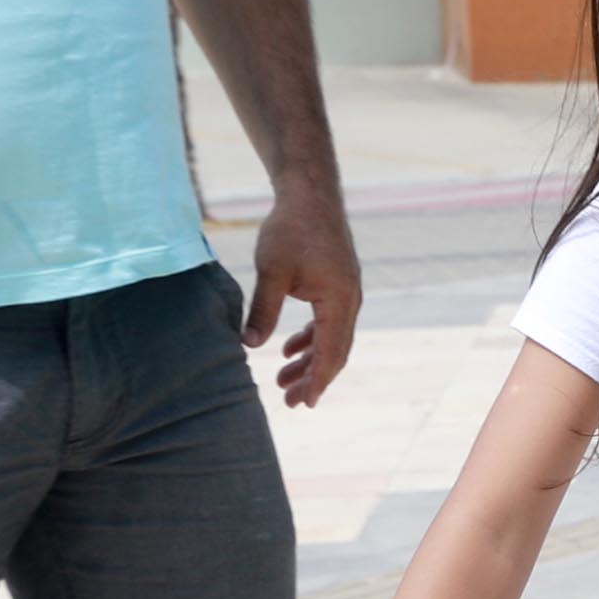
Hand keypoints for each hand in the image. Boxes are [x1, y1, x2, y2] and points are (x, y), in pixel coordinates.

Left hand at [243, 194, 362, 407]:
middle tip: (289, 401)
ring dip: (310, 360)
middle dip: (313, 378)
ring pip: (331, 337)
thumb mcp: (272, 272)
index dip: (317, 381)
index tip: (303, 404)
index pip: (331, 352)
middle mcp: (350, 300)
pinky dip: (311, 338)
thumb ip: (263, 311)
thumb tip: (249, 346)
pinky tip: (289, 347)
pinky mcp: (337, 284)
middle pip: (335, 351)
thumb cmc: (291, 229)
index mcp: (339, 300)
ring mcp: (346, 292)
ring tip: (284, 379)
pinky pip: (328, 321)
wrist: (309, 194)